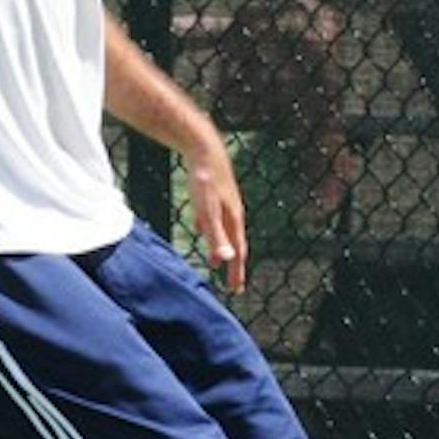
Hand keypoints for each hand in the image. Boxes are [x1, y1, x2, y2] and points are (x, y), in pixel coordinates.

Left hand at [183, 137, 248, 294]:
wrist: (203, 148)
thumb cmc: (205, 180)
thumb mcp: (207, 211)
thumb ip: (215, 235)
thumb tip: (224, 260)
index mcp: (233, 219)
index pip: (238, 252)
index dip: (236, 272)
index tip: (235, 290)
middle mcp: (233, 212)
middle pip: (234, 244)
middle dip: (233, 264)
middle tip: (232, 283)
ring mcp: (225, 202)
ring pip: (225, 231)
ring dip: (221, 248)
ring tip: (215, 262)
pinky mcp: (214, 193)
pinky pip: (214, 218)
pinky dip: (210, 229)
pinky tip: (201, 229)